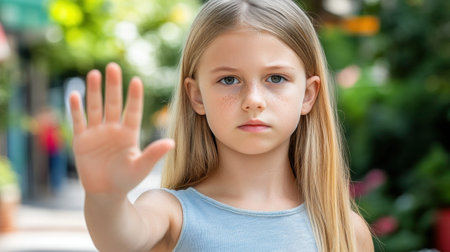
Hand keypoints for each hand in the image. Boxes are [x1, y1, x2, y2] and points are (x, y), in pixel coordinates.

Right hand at [69, 63, 173, 194]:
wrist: (105, 194)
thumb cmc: (126, 180)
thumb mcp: (141, 167)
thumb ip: (153, 154)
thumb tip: (171, 142)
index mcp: (129, 133)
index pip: (132, 111)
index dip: (134, 97)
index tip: (136, 80)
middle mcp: (113, 129)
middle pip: (113, 103)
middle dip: (113, 86)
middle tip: (113, 66)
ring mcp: (97, 133)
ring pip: (95, 108)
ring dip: (94, 91)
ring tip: (95, 73)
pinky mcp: (82, 140)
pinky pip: (78, 121)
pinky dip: (76, 109)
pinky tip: (74, 94)